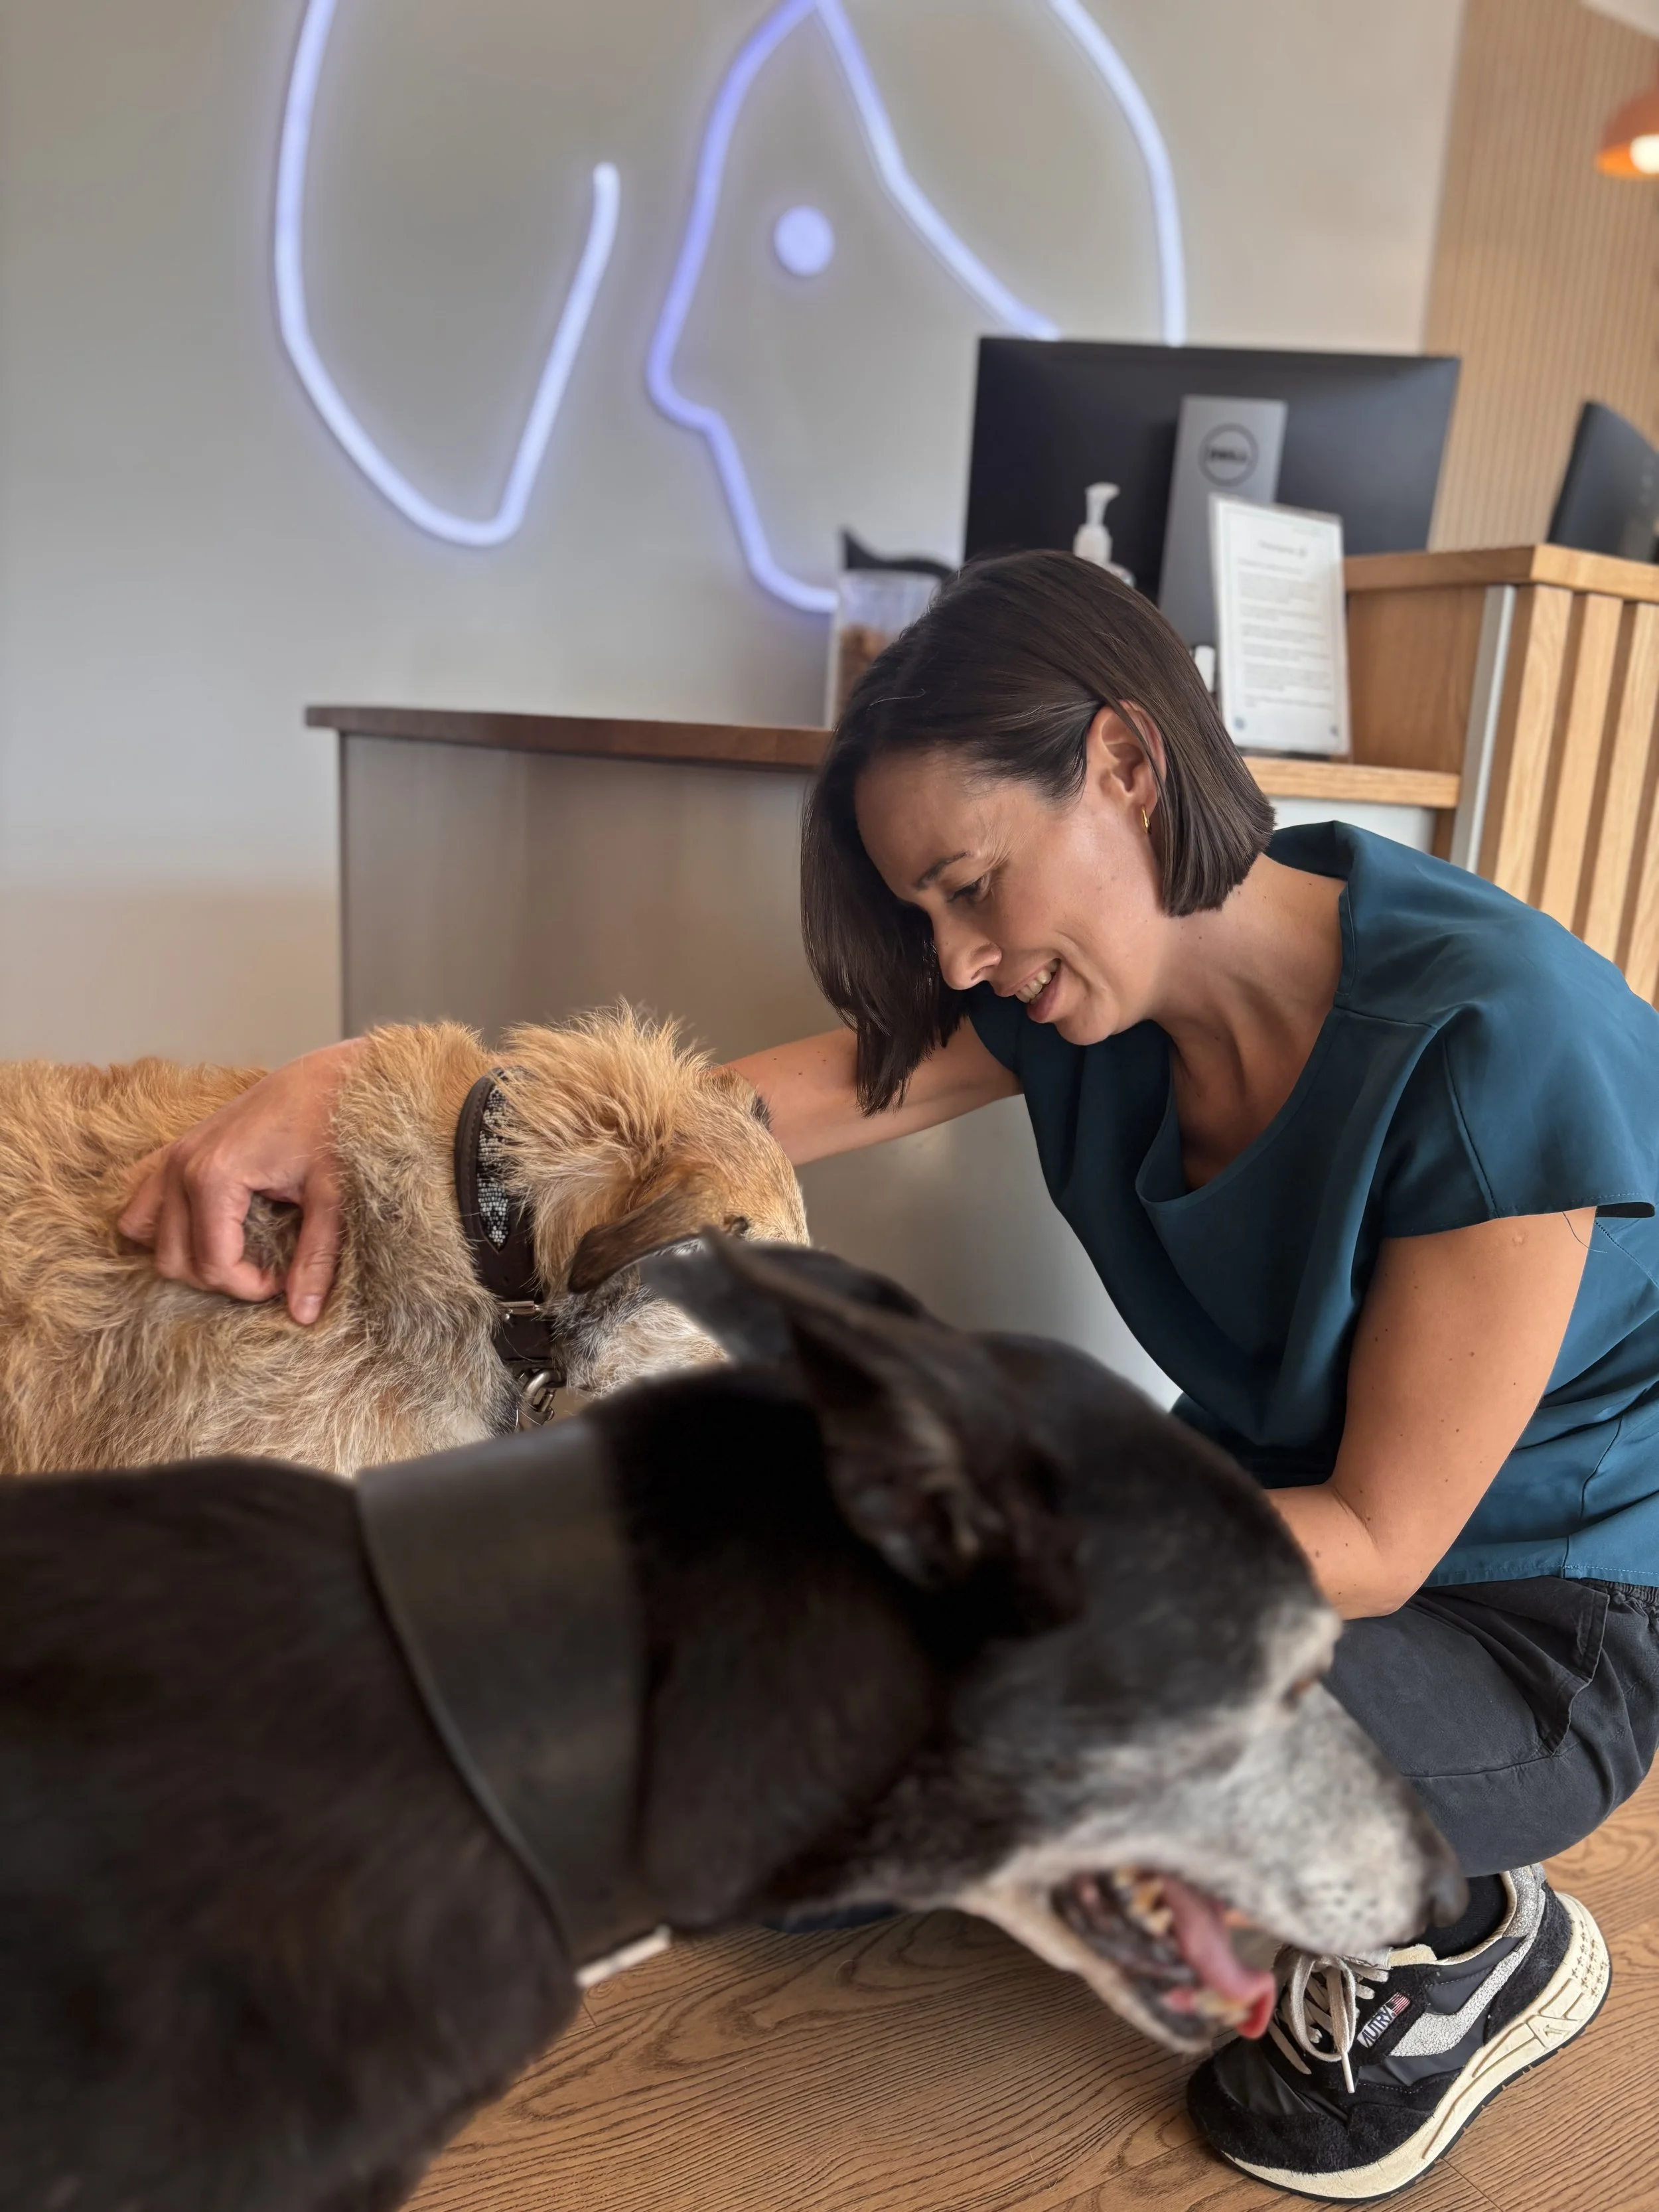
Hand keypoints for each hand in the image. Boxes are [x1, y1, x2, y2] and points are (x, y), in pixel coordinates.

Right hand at [118, 1039, 363, 1323]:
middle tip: (266, 1270)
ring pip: (146, 1233)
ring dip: (186, 1253)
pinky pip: (145, 1199)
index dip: (248, 1286)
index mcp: (214, 1175)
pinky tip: (214, 1225)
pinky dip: (168, 1223)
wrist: (331, 1074)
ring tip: (238, 1251)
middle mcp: (181, 1165)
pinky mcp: (177, 1147)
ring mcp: (173, 1154)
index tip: (282, 1280)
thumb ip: (316, 1257)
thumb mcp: (332, 1195)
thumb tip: (303, 1314)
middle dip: (219, 1277)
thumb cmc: (335, 1123)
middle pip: (172, 1259)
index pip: (211, 1264)